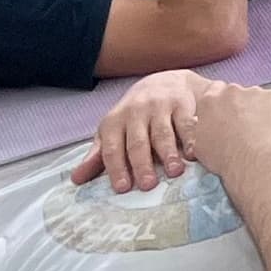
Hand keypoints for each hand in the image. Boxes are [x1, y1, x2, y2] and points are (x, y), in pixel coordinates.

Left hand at [74, 68, 229, 189]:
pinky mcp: (182, 103)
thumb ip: (98, 156)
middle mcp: (135, 113)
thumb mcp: (113, 131)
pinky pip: (186, 123)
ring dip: (169, 153)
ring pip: (162, 133)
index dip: (116, 168)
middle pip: (137, 142)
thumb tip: (76, 180)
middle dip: (142, 164)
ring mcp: (159, 107)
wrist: (165, 82)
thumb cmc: (135, 116)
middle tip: (148, 185)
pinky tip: (193, 154)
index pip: (112, 148)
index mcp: (114, 122)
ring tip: (174, 171)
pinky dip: (191, 139)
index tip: (123, 188)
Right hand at [178, 78, 270, 184]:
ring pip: (257, 98)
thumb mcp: (201, 144)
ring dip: (258, 109)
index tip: (227, 113)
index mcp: (210, 100)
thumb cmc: (225, 157)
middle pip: (237, 94)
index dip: (222, 103)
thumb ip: (205, 127)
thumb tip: (209, 127)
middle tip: (245, 126)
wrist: (252, 160)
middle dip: (240, 106)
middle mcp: (232, 91)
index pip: (215, 91)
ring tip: (260, 131)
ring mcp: (255, 92)